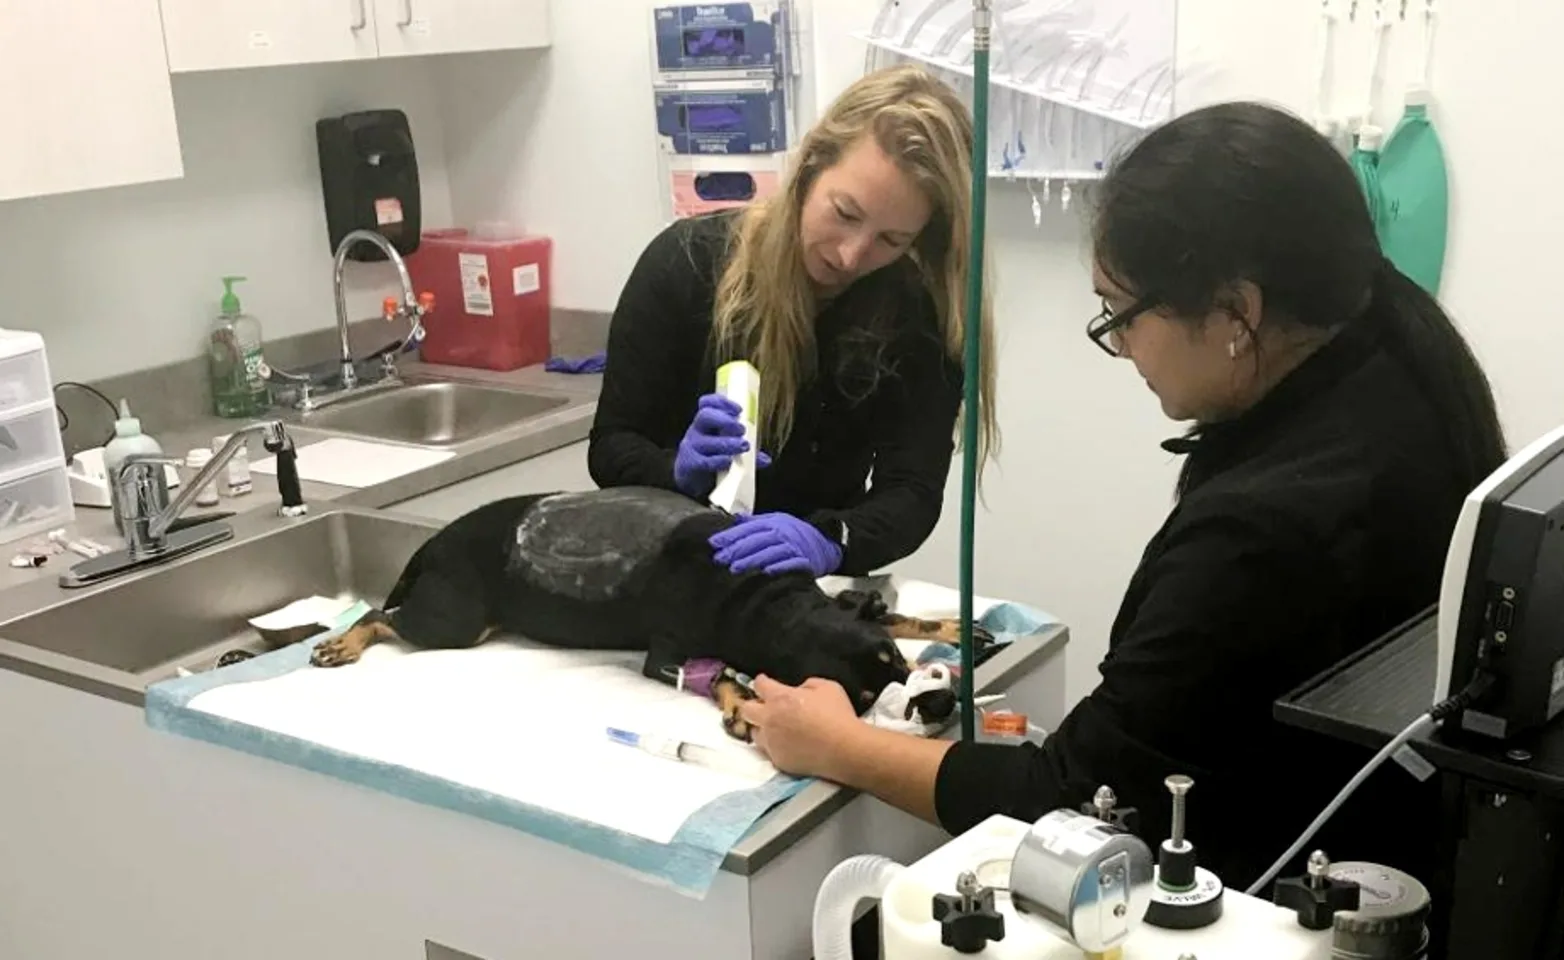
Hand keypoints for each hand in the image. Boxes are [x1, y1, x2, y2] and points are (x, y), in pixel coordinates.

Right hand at [673, 394, 769, 497]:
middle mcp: (696, 430)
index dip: (722, 402)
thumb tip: (766, 459)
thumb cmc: (713, 459)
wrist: (692, 481)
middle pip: (705, 416)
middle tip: (741, 429)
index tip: (739, 409)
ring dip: (727, 443)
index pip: (707, 403)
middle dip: (724, 420)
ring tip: (743, 446)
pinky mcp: (689, 464)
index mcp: (707, 422)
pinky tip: (729, 462)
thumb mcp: (731, 451)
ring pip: (706, 440)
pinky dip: (718, 461)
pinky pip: (704, 461)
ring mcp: (691, 447)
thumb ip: (748, 453)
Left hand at [709, 512, 842, 576]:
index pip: (748, 529)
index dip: (730, 536)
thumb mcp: (776, 522)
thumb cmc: (795, 534)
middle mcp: (782, 533)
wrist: (824, 543)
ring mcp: (793, 547)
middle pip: (756, 541)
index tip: (713, 543)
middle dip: (736, 550)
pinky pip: (792, 563)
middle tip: (719, 559)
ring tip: (735, 568)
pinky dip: (780, 567)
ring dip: (752, 560)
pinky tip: (767, 572)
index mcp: (773, 523)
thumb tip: (734, 518)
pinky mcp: (804, 561)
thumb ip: (755, 523)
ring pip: (770, 552)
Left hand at [739, 675, 862, 778]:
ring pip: (754, 733)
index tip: (764, 683)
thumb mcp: (827, 687)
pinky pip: (770, 751)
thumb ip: (807, 685)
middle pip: (746, 709)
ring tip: (776, 729)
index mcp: (780, 698)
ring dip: (762, 728)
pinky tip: (789, 745)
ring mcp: (772, 742)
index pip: (759, 685)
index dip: (761, 682)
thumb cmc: (838, 715)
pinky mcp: (778, 760)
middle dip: (754, 705)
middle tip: (766, 707)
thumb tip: (799, 691)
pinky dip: (776, 746)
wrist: (845, 749)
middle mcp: (770, 720)